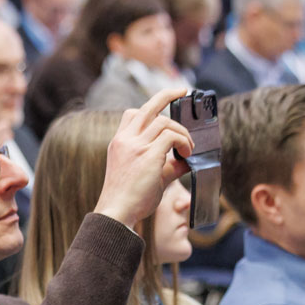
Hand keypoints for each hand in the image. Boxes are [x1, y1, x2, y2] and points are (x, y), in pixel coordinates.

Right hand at [94, 87, 193, 227]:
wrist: (117, 213)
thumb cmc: (129, 199)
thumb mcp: (147, 176)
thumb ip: (167, 165)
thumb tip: (187, 161)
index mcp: (119, 142)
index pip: (133, 113)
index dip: (152, 107)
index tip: (165, 106)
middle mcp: (125, 140)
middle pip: (148, 106)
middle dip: (168, 94)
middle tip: (183, 91)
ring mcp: (135, 146)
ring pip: (165, 122)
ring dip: (182, 133)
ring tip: (188, 149)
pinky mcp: (148, 154)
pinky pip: (172, 136)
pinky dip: (183, 142)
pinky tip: (186, 154)